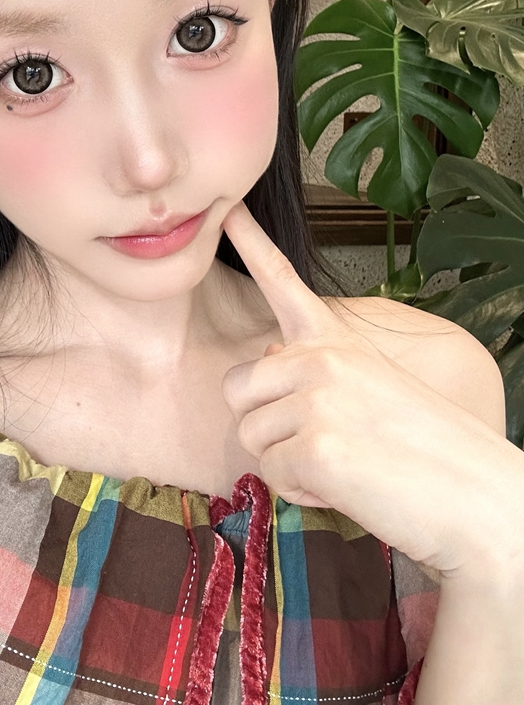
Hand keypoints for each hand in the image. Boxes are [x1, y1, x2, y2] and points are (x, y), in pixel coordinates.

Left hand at [220, 199, 511, 574]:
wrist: (478, 497)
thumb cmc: (423, 446)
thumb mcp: (370, 385)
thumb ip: (313, 367)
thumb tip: (265, 358)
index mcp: (335, 339)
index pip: (283, 282)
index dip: (251, 242)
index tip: (227, 207)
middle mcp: (320, 358)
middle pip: (236, 391)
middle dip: (265, 424)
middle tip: (322, 440)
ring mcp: (316, 399)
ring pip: (250, 438)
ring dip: (287, 462)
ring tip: (344, 463)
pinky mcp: (315, 447)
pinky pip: (272, 475)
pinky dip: (301, 491)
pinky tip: (347, 486)